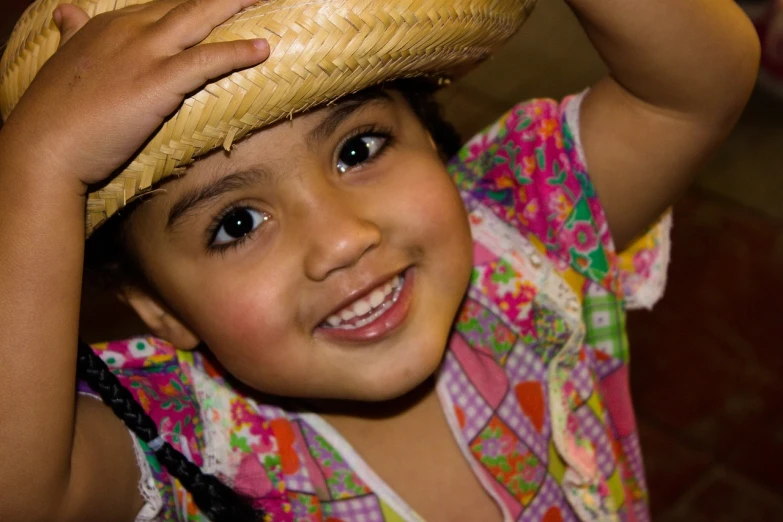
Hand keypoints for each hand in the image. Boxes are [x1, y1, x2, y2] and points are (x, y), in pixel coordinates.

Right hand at [2, 0, 268, 189]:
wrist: (43, 147)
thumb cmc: (54, 114)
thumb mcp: (64, 62)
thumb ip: (72, 35)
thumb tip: (66, 13)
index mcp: (107, 25)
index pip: (159, 7)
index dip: (191, 4)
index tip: (214, 3)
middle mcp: (127, 30)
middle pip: (183, 5)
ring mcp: (143, 53)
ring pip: (198, 18)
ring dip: (233, 6)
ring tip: (263, 0)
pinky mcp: (157, 81)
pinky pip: (206, 60)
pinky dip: (237, 52)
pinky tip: (262, 48)